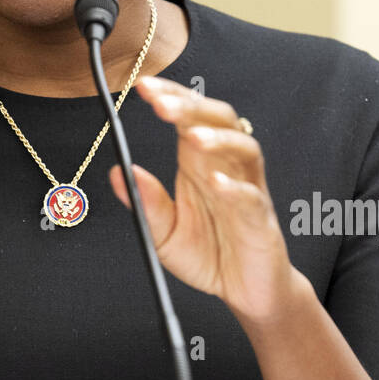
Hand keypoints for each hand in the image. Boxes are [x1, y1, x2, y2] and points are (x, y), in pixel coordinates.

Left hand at [110, 76, 295, 326]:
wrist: (246, 292)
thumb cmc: (209, 254)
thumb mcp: (164, 232)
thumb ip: (146, 203)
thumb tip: (118, 172)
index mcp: (198, 163)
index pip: (188, 117)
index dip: (170, 97)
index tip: (143, 87)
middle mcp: (225, 167)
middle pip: (218, 119)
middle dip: (190, 106)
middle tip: (160, 102)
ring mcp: (246, 189)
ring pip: (244, 147)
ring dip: (217, 138)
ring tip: (191, 138)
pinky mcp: (260, 218)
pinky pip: (252, 195)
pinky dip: (234, 186)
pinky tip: (216, 182)